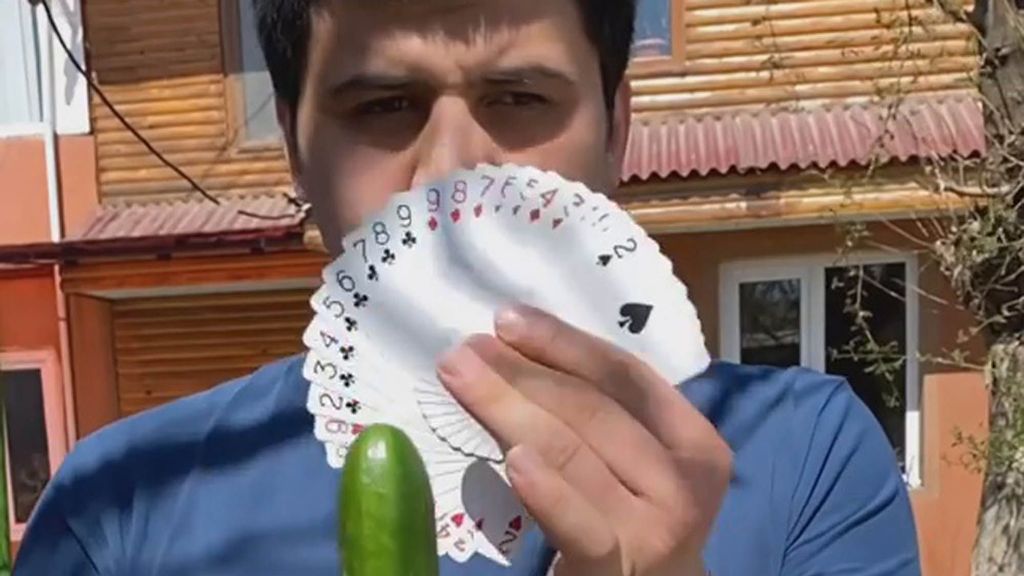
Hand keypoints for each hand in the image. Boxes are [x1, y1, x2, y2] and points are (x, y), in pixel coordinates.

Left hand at [436, 304, 731, 575]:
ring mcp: (654, 529)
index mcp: (694, 442)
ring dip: (508, 408)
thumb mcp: (634, 460)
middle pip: (593, 409)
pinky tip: (513, 457)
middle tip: (466, 349)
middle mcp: (683, 482)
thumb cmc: (635, 518)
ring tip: (461, 378)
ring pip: (572, 453)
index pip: (624, 376)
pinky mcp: (616, 568)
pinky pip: (577, 522)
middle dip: (523, 372)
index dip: (564, 342)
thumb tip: (516, 350)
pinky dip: (545, 488)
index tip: (508, 320)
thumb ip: (600, 414)